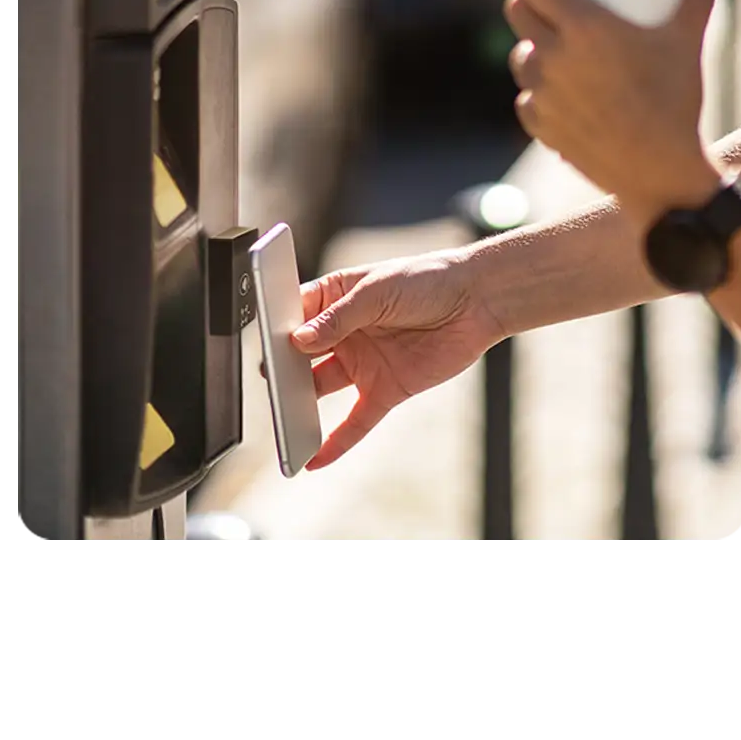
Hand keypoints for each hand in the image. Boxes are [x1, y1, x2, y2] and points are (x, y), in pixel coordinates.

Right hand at [289, 250, 506, 468]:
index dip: (277, 329)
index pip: (293, 315)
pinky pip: (355, 422)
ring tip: (282, 420)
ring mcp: (362, 363)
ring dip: (300, 405)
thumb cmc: (425, 280)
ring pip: (320, 390)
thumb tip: (300, 340)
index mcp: (333, 299)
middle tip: (271, 380)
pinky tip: (314, 459)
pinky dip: (335, 442)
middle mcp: (342, 333)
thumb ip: (337, 318)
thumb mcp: (375, 291)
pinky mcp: (385, 390)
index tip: (265, 341)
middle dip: (283, 369)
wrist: (476, 301)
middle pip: (301, 356)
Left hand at [504, 0, 724, 224]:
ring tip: (549, 40)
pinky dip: (539, 87)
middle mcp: (553, 56)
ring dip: (530, 43)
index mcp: (584, 28)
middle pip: (518, 11)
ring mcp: (541, 90)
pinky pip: (527, 94)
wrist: (659, 170)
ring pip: (520, 54)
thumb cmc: (675, 99)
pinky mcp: (537, 121)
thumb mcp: (687, 41)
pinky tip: (554, 85)